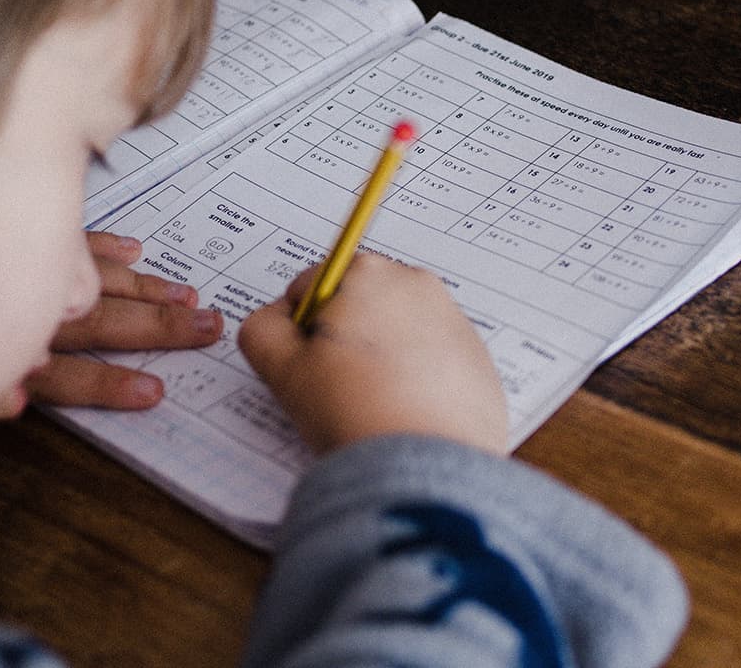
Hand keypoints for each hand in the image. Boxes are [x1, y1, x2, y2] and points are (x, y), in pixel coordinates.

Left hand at [26, 232, 222, 408]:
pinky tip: (130, 250)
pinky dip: (102, 245)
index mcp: (10, 357)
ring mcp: (22, 273)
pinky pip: (67, 242)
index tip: (154, 391)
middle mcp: (21, 314)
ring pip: (92, 279)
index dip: (109, 384)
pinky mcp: (16, 242)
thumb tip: (18, 404)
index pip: (67, 377)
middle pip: (98, 322)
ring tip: (184, 295)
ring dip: (142, 289)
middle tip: (205, 327)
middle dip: (156, 325)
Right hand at [239, 254, 507, 454]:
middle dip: (344, 339)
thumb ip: (262, 328)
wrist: (425, 468)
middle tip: (340, 388)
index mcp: (367, 273)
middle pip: (358, 305)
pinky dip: (417, 380)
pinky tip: (406, 414)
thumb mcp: (281, 369)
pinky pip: (433, 360)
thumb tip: (276, 317)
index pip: (310, 289)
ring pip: (396, 333)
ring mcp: (455, 321)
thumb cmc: (350, 411)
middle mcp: (417, 284)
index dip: (299, 332)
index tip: (310, 368)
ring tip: (375, 405)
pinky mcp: (479, 360)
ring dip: (380, 359)